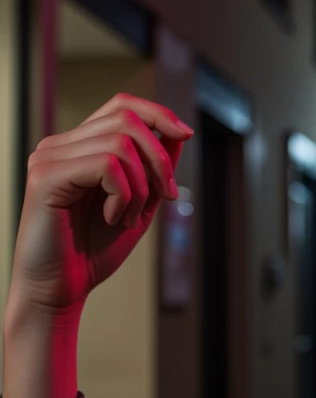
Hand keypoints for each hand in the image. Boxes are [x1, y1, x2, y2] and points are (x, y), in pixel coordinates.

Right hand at [6, 93, 194, 320]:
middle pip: (126, 120)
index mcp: (79, 148)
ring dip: (142, 185)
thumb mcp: (138, 205)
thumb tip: (177, 134)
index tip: (186, 136)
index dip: (158, 114)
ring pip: (120, 143)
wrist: (60, 291)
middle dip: (160, 159)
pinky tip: (113, 219)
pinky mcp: (45, 176)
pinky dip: (123, 194)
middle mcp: (60, 145)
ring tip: (130, 217)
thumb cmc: (93, 253)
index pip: (121, 106)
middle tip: (167, 197)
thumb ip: (153, 171)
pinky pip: (106, 164)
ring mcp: (49, 157)